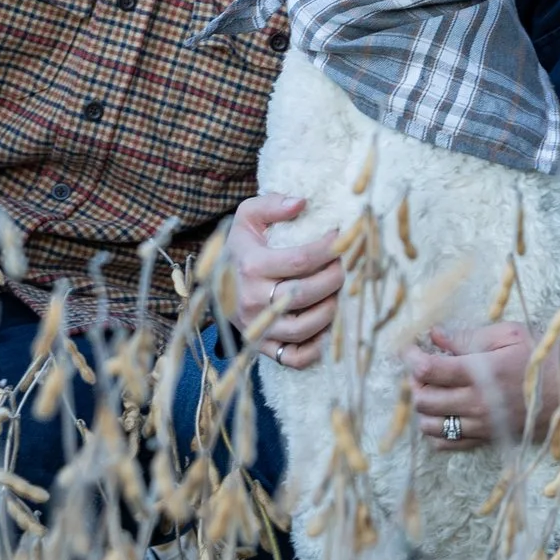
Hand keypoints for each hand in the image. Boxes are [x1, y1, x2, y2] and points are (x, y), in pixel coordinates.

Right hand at [226, 193, 344, 366]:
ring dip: (329, 311)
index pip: (300, 261)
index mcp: (250, 266)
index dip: (329, 250)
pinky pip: (293, 358)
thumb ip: (271, 204)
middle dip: (334, 279)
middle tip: (345, 267)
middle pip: (305, 294)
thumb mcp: (247, 218)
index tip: (341, 239)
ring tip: (337, 294)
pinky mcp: (261, 346)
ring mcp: (256, 326)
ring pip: (302, 328)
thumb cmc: (240, 247)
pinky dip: (315, 349)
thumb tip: (301, 202)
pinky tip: (327, 329)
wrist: (214, 283)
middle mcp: (251, 299)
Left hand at [408, 324, 559, 450]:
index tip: (409, 348)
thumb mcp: (511, 336)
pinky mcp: (487, 439)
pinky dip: (437, 431)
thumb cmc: (544, 359)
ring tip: (432, 391)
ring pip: (430, 426)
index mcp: (482, 373)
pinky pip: (447, 444)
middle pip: (423, 399)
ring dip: (423, 408)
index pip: (429, 369)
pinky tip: (444, 414)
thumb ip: (470, 336)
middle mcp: (478, 403)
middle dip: (415, 382)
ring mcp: (481, 425)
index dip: (410, 357)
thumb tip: (436, 335)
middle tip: (422, 368)